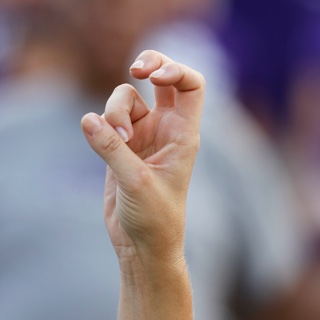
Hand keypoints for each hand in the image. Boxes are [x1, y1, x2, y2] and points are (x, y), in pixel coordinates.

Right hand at [81, 50, 204, 262]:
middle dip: (149, 66)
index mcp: (183, 134)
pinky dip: (101, 124)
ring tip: (116, 138)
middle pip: (162, 80)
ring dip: (115, 111)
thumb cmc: (154, 217)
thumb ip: (111, 148)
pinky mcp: (122, 146)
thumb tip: (88, 119)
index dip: (175, 71)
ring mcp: (143, 136)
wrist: (142, 242)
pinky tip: (98, 138)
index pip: (191, 87)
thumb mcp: (135, 181)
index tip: (151, 77)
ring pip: (126, 101)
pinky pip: (108, 120)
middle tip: (136, 71)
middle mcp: (165, 129)